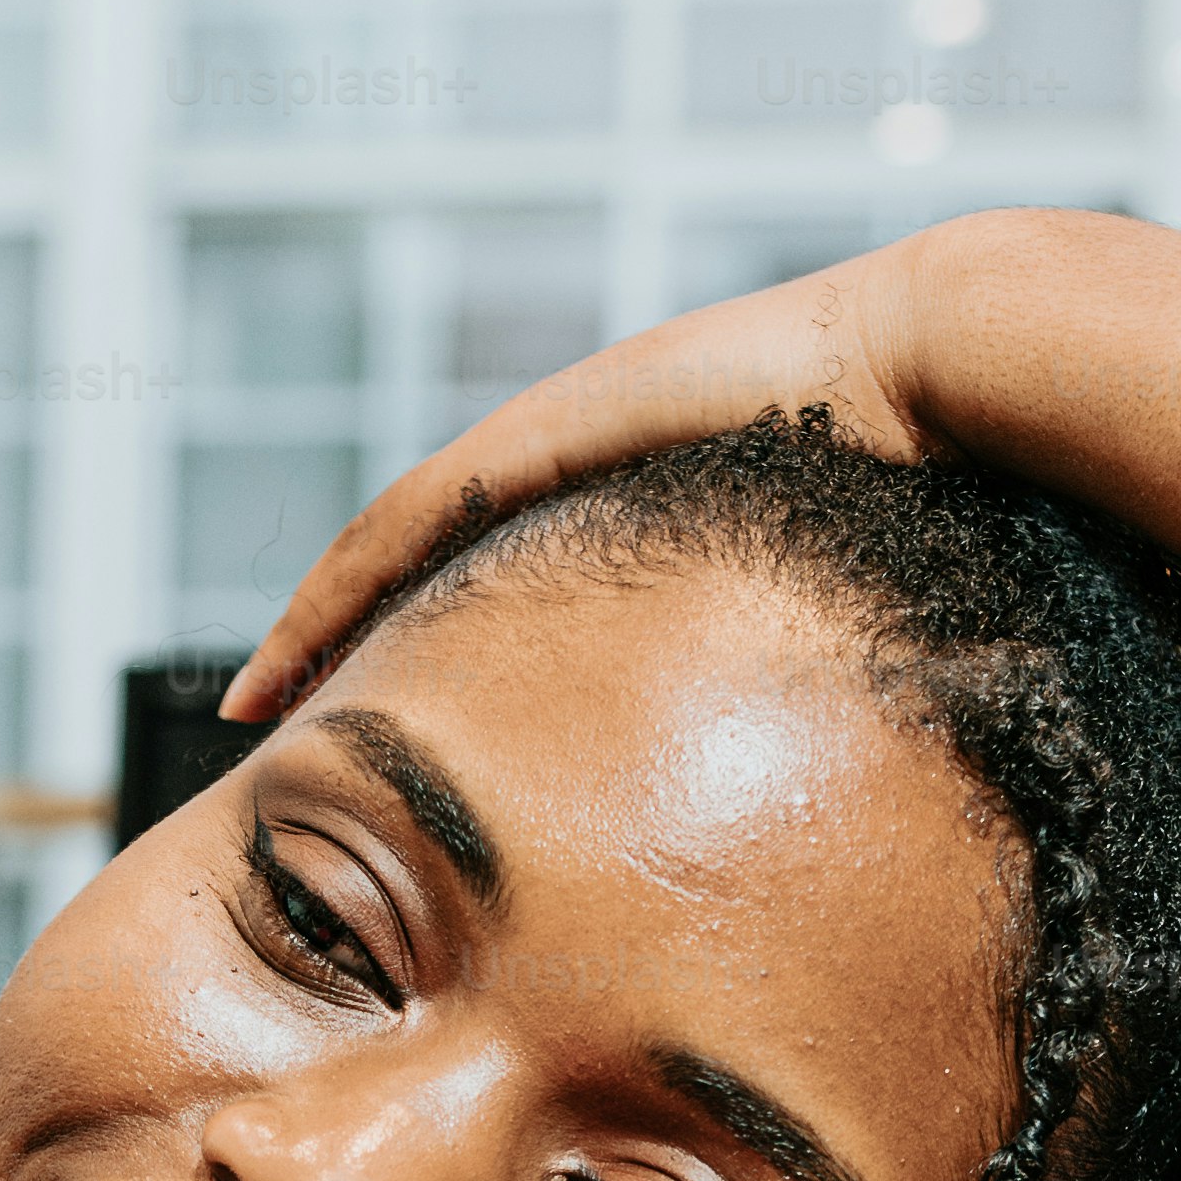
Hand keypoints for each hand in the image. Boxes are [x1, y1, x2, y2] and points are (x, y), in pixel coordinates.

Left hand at [217, 248, 933, 722]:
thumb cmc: (909, 508)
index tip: (354, 741)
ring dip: (318, 629)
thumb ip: (759, 682)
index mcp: (616, 521)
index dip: (407, 661)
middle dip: (343, 653)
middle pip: (421, 571)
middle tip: (272, 732)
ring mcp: (550, 441)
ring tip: (253, 710)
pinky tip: (289, 653)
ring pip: (395, 548)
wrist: (928, 376)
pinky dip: (343, 590)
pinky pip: (412, 520)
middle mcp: (569, 471)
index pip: (481, 596)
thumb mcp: (801, 618)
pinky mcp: (544, 434)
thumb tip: (768, 804)